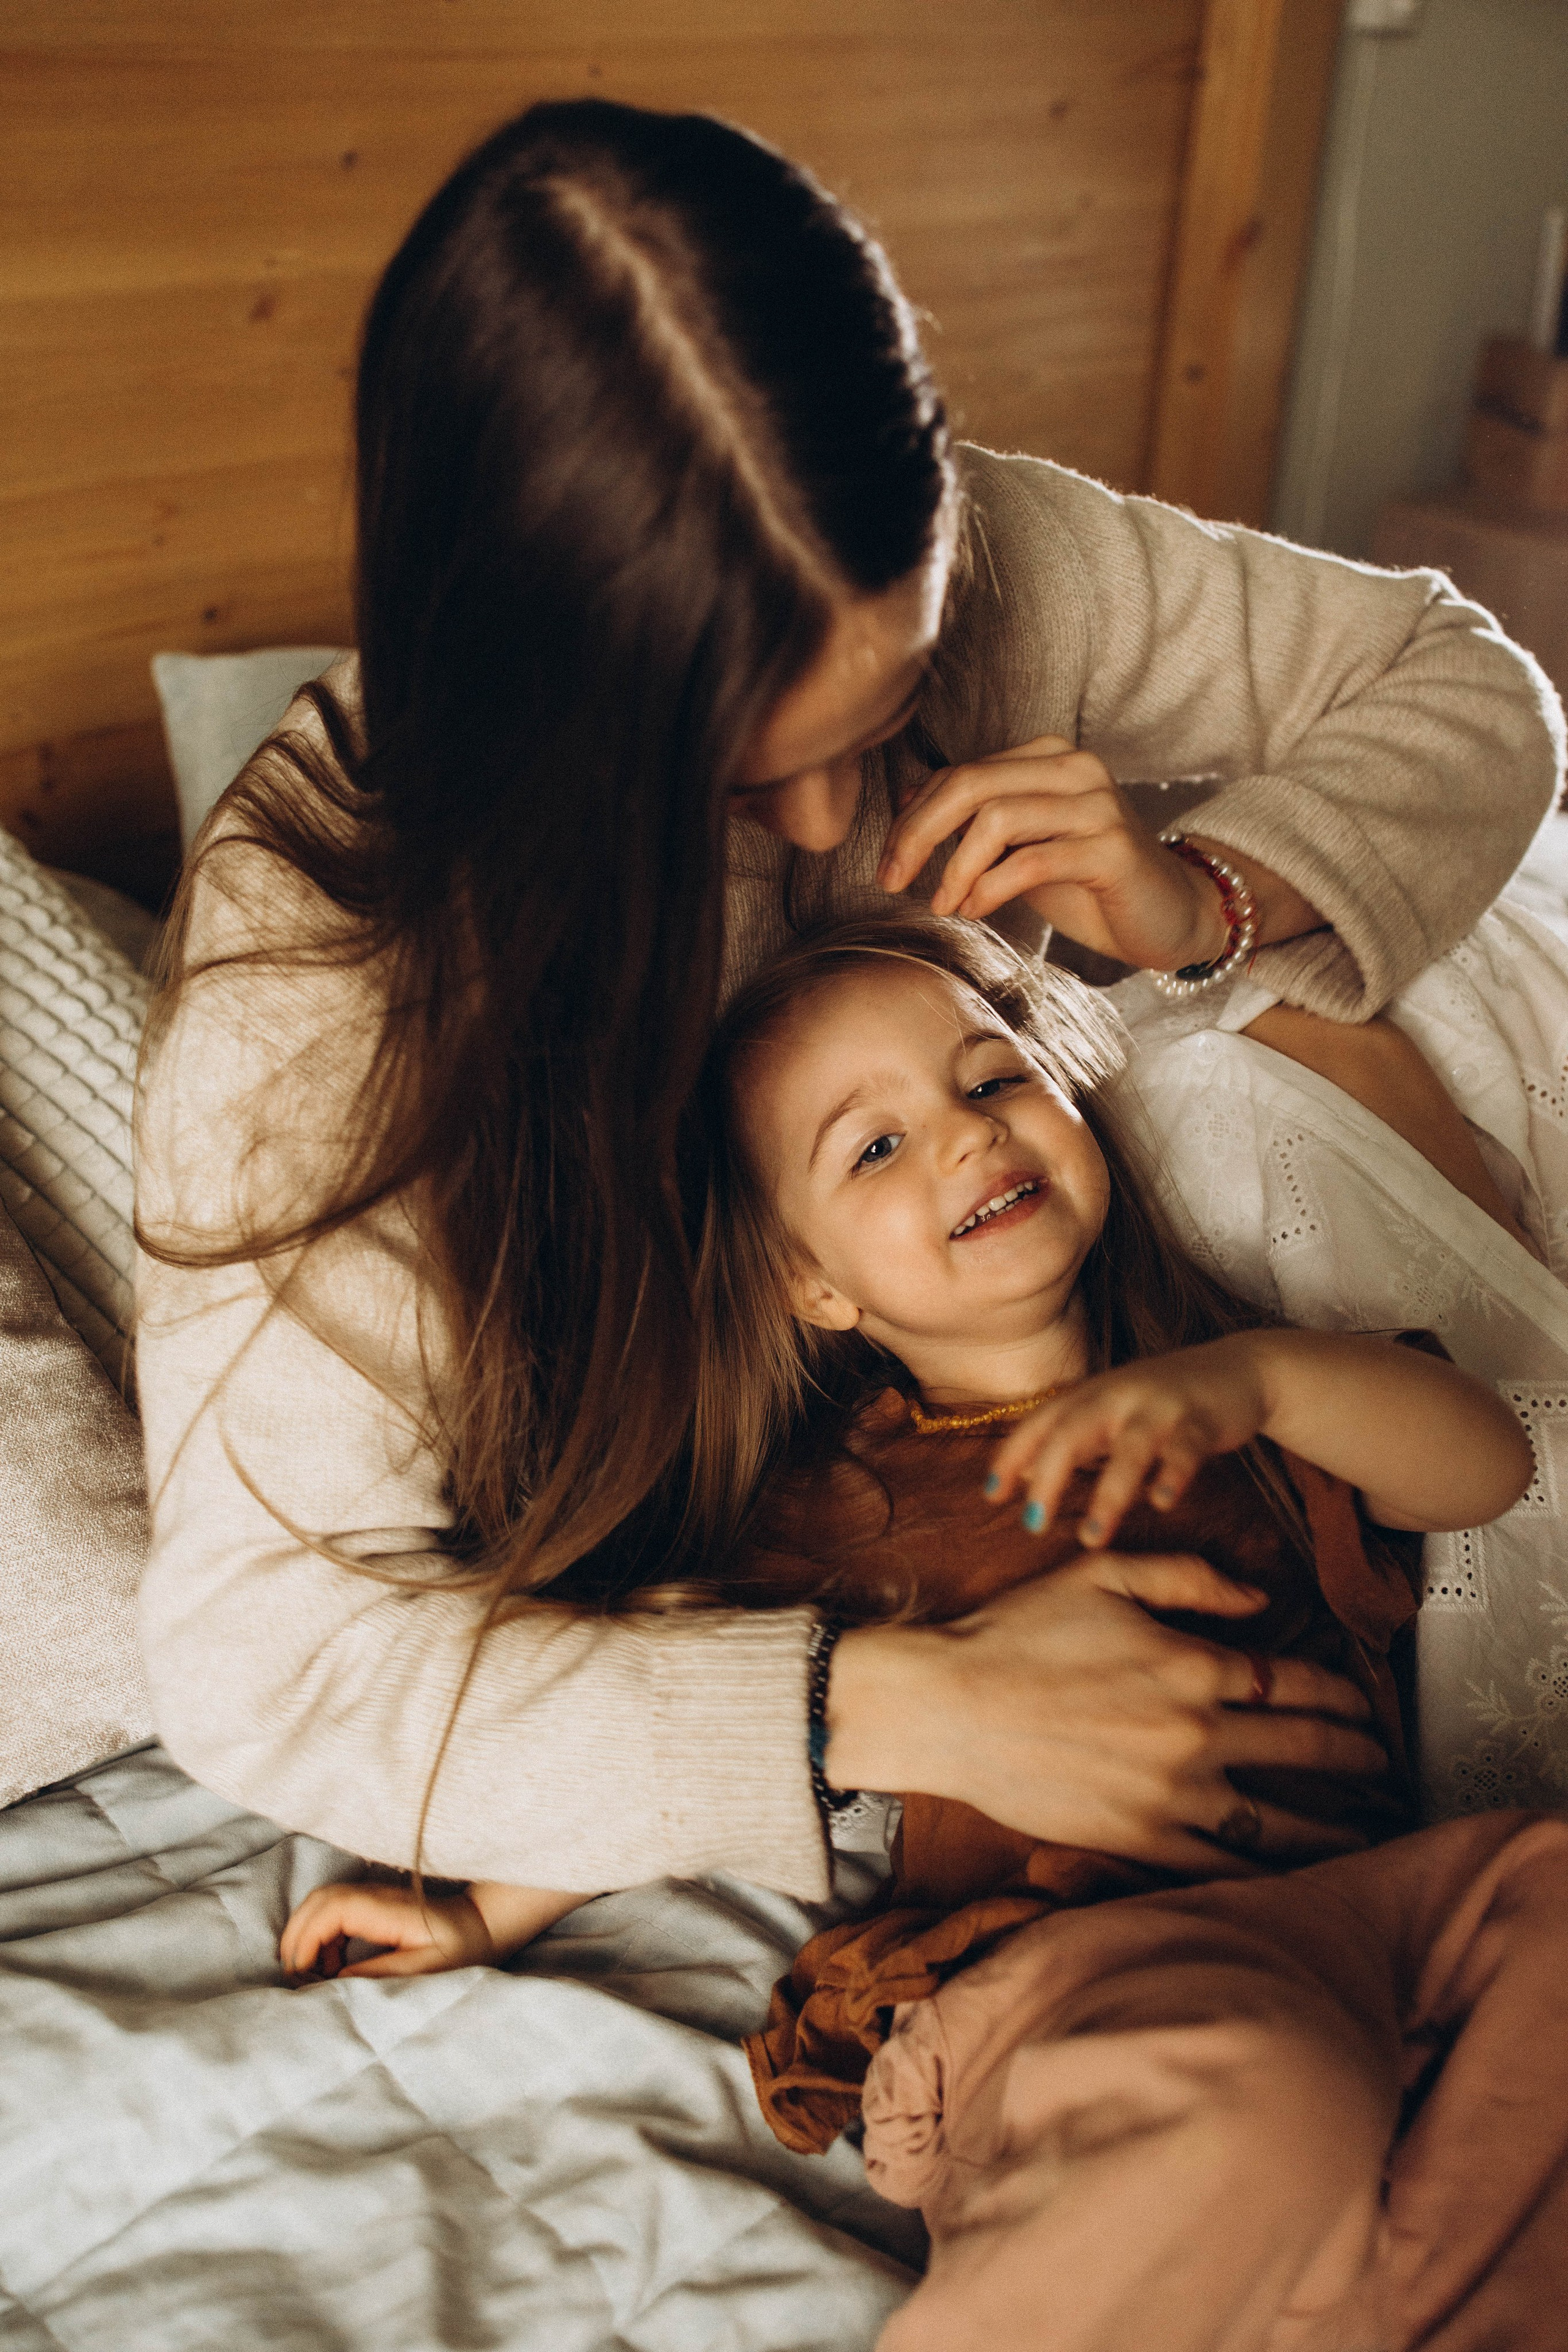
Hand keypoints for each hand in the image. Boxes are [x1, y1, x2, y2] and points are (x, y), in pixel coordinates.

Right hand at [281, 1880, 496, 1980]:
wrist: (480, 1926)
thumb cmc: (460, 1950)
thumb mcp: (427, 1970)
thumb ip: (382, 1973)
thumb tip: (335, 1978)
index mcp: (390, 1910)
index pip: (334, 1908)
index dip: (309, 1936)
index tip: (303, 1971)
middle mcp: (377, 1896)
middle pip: (320, 1899)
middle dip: (297, 1934)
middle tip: (294, 1974)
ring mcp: (373, 1897)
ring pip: (323, 1902)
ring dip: (306, 1934)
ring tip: (310, 1972)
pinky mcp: (373, 1905)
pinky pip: (333, 1911)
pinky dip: (320, 1934)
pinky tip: (329, 1963)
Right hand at [826, 1552, 1386, 1873]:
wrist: (948, 1707)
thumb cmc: (1017, 1634)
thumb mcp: (1103, 1575)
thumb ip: (1190, 1580)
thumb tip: (1260, 1599)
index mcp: (1191, 1666)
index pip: (1294, 1681)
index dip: (1342, 1693)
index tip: (1366, 1705)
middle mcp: (1194, 1733)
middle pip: (1304, 1748)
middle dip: (1357, 1757)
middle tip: (1384, 1767)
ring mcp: (1169, 1794)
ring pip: (1278, 1821)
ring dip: (1333, 1830)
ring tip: (1368, 1837)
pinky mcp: (1137, 1839)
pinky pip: (1220, 1867)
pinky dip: (1264, 1877)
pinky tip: (1293, 1883)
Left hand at [876, 734, 1225, 968]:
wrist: (1168, 916)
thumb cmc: (1089, 883)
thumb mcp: (1021, 847)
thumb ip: (974, 820)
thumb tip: (905, 802)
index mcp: (1049, 757)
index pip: (961, 774)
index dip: (912, 818)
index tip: (887, 864)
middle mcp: (1075, 769)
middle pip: (971, 785)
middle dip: (918, 835)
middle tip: (893, 880)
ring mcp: (1097, 805)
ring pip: (997, 819)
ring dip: (955, 867)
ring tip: (943, 903)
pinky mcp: (1111, 849)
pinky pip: (1031, 861)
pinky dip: (990, 888)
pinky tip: (975, 909)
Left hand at [988, 1337, 1267, 1546]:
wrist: (1238, 1368)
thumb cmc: (1162, 1401)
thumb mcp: (1109, 1411)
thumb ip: (1070, 1439)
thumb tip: (1025, 1475)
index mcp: (1091, 1395)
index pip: (1040, 1423)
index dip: (1012, 1456)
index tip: (991, 1495)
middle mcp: (1118, 1395)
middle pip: (1073, 1433)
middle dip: (1049, 1478)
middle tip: (1032, 1525)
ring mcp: (1160, 1406)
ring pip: (1129, 1448)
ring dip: (1108, 1494)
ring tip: (1093, 1537)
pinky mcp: (1201, 1419)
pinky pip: (1185, 1450)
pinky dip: (1171, 1476)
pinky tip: (1161, 1504)